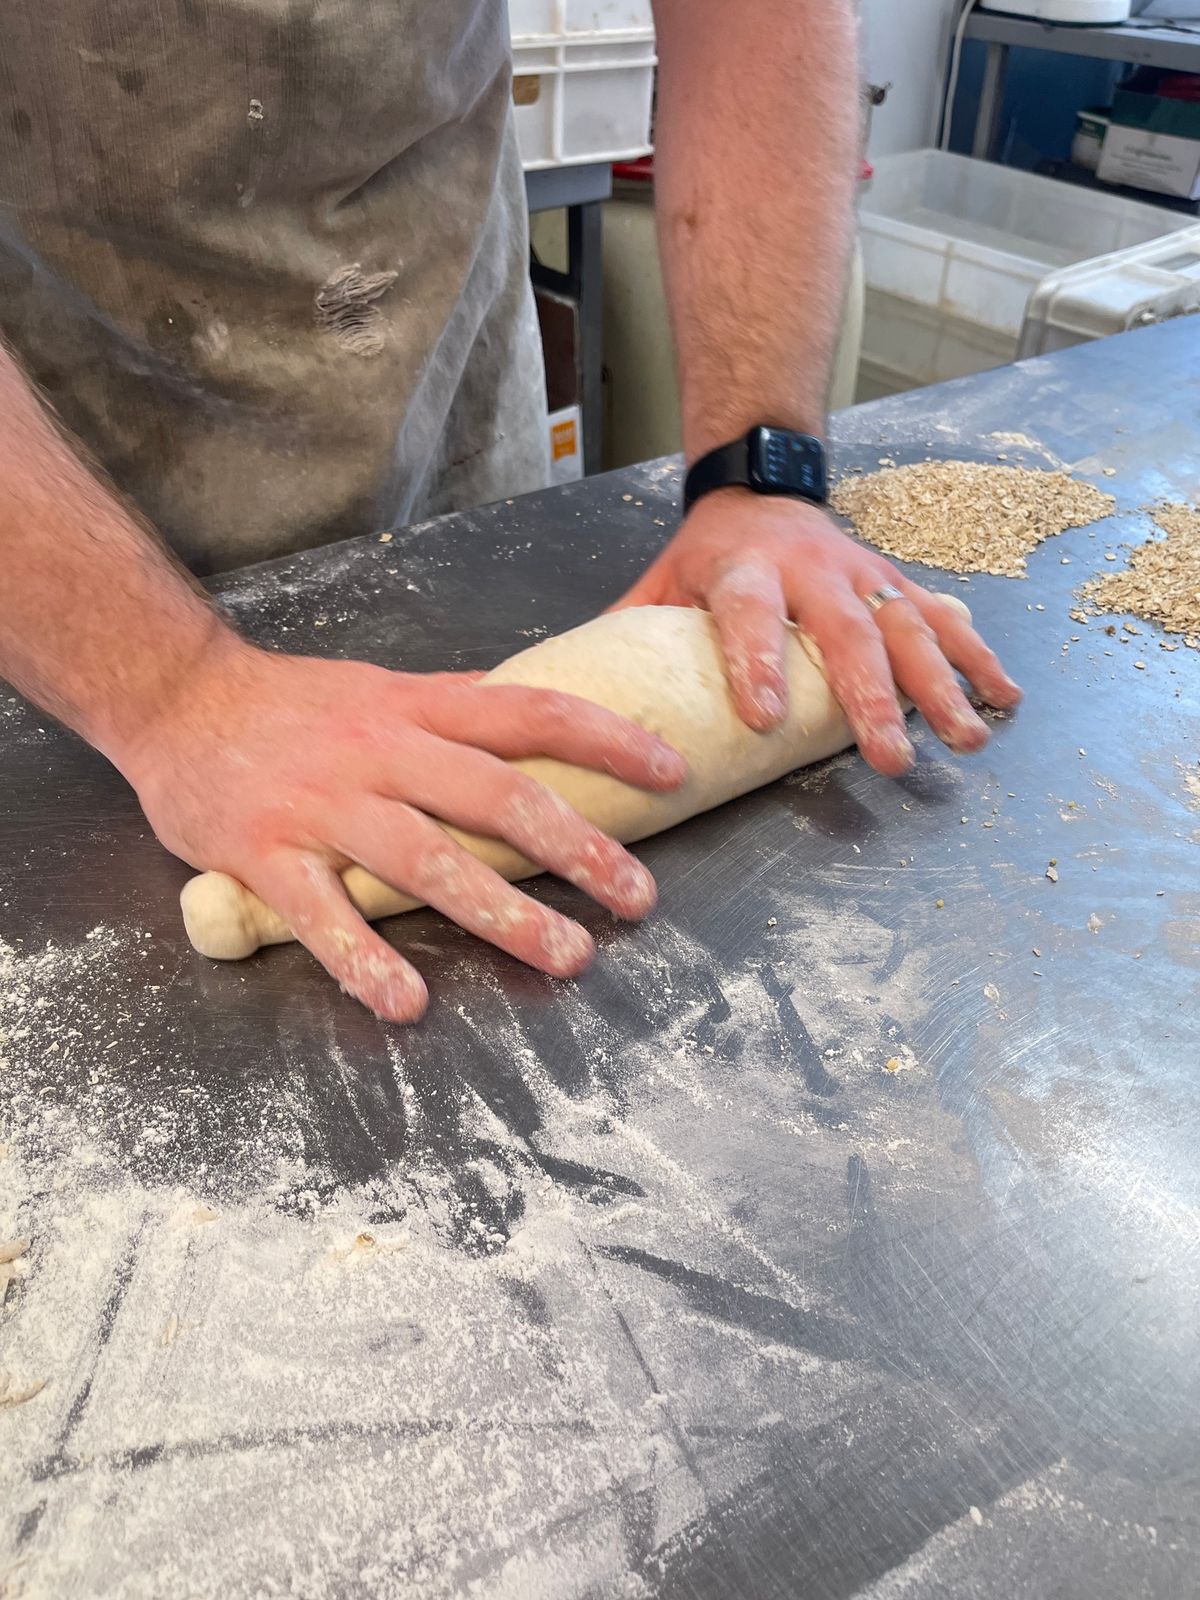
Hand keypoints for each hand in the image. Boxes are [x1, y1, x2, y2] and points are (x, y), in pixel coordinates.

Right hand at [117, 633, 686, 1020]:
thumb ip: (448, 715)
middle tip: (637, 897)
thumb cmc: (288, 702)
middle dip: (578, 848)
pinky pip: (323, 917)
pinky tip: (408, 1003)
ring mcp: (325, 805)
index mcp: (415, 708)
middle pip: (497, 796)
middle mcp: (381, 752)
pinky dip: (366, 963)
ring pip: (428, 861)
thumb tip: (531, 730)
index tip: (670, 771)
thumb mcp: (379, 689)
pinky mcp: (267, 855)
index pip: (529, 713)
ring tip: (567, 956)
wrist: (172, 694)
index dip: (606, 738)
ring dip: (503, 915)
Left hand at [613, 489, 1021, 774]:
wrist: (761, 483)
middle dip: (870, 697)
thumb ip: (628, 633)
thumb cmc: (708, 553)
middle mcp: (811, 570)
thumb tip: (572, 703)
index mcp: (744, 571)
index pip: (750, 615)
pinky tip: (1004, 697)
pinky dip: (977, 657)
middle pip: (846, 634)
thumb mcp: (661, 580)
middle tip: (889, 757)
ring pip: (907, 629)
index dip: (758, 662)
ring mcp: (862, 576)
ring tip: (965, 739)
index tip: (765, 717)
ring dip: (941, 687)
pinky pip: (942, 619)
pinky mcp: (895, 583)